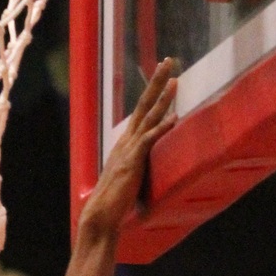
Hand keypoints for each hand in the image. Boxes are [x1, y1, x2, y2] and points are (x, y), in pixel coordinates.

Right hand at [79, 60, 177, 241]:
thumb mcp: (129, 177)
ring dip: (163, 98)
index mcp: (126, 143)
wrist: (100, 215)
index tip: (164, 74)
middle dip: (156, 81)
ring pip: (148, 117)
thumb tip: (146, 163)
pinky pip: (149, 140)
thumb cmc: (114, 201)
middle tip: (168, 61)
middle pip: (144, 104)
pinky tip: (174, 117)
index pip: (142, 111)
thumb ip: (137, 165)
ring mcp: (129, 150)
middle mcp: (127, 141)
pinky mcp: (133, 162)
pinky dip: (162, 127)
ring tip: (175, 80)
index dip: (153, 92)